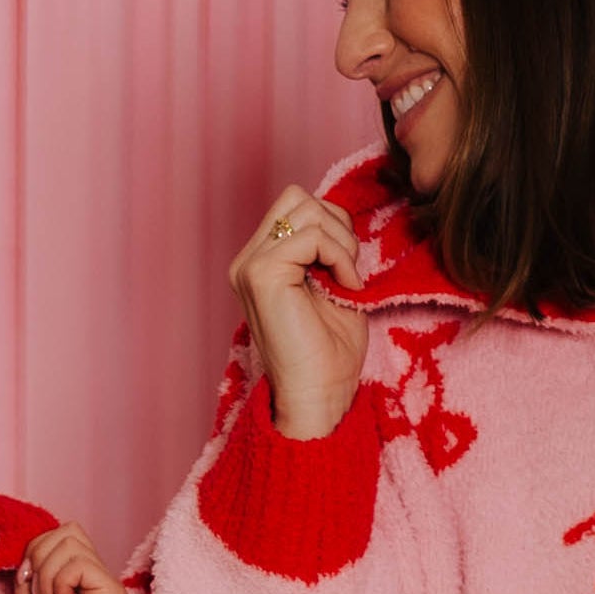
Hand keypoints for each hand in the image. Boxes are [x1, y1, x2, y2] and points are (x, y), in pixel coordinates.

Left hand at [12, 520, 125, 593]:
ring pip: (71, 541)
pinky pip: (80, 563)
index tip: (26, 586)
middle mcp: (96, 577)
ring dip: (47, 573)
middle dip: (40, 557)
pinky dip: (59, 582)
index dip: (36, 551)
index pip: (60, 534)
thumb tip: (31, 549)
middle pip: (68, 530)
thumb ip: (30, 572)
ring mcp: (106, 584)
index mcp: (77, 578)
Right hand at [229, 183, 366, 440]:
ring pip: (305, 209)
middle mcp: (247, 260)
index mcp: (260, 262)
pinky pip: (311, 235)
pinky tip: (345, 286)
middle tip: (348, 269)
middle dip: (335, 225)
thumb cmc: (329, 353)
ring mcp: (250, 266)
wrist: (319, 396)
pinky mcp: (261, 274)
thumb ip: (327, 248)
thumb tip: (339, 216)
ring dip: (340, 241)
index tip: (347, 269)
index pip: (296, 207)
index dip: (332, 226)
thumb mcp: (333, 284)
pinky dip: (339, 255)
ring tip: (346, 280)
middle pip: (296, 197)